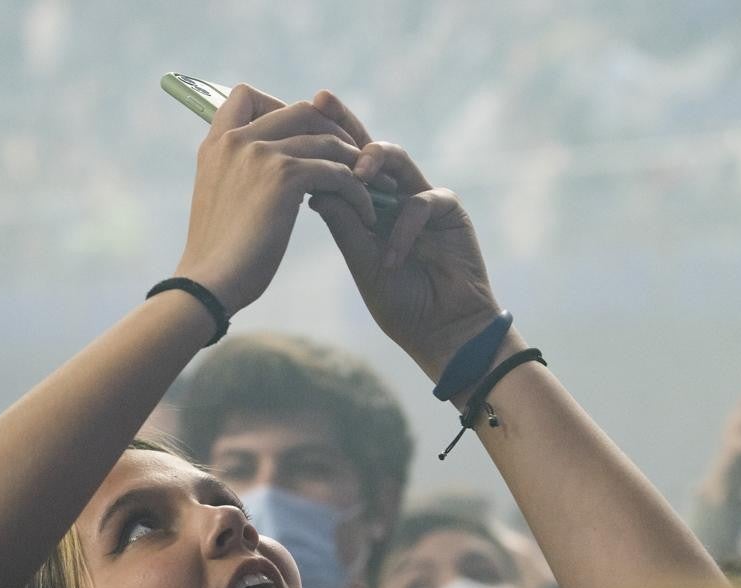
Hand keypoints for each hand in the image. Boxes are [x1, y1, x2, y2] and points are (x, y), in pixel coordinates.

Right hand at [174, 85, 375, 314]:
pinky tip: (366, 215)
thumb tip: (269, 165)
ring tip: (372, 189)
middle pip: (303, 110)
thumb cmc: (216, 256)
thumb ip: (237, 172)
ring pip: (328, 141)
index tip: (303, 135)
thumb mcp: (219, 199)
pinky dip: (359, 193)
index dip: (281, 105)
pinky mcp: (285, 176)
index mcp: (217, 143)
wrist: (208, 284)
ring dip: (357, 164)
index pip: (247, 95)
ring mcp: (261, 154)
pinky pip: (339, 171)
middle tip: (355, 160)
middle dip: (336, 132)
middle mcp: (238, 139)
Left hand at [306, 91, 501, 381]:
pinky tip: (390, 256)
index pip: (341, 164)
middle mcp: (393, 195)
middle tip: (319, 101)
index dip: (320, 143)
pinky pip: (423, 203)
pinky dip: (404, 227)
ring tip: (355, 173)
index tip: (289, 126)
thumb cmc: (400, 304)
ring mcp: (422, 199)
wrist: (441, 332)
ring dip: (374, 160)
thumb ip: (343, 223)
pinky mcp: (450, 210)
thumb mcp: (361, 261)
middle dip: (345, 122)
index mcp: (367, 207)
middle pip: (369, 147)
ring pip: (398, 160)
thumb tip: (311, 186)